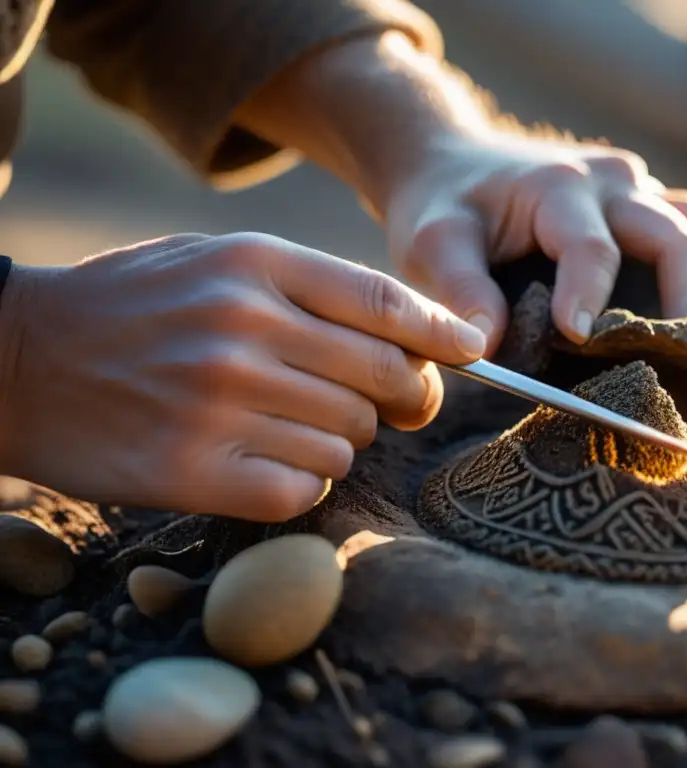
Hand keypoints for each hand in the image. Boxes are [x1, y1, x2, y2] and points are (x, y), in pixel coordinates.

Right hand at [0, 234, 484, 521]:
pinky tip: (260, 462)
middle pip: (384, 378)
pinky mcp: (194, 471)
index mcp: (255, 265)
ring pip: (348, 440)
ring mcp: (219, 402)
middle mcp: (244, 327)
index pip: (385, 302)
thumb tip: (419, 339)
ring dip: (337, 441)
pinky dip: (299, 481)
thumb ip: (311, 289)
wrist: (17, 356)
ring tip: (284, 424)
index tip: (473, 353)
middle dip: (403, 397)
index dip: (443, 334)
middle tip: (387, 404)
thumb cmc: (134, 305)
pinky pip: (304, 488)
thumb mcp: (216, 261)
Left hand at [385, 135, 686, 352]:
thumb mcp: (435, 243)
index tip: (575, 336)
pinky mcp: (646, 202)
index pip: (589, 247)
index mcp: (556, 189)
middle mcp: (608, 182)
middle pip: (669, 235)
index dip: (587, 295)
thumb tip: (488, 346)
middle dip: (679, 296)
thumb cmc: (445, 209)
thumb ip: (459, 290)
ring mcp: (636, 189)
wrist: (453, 163)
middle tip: (676, 353)